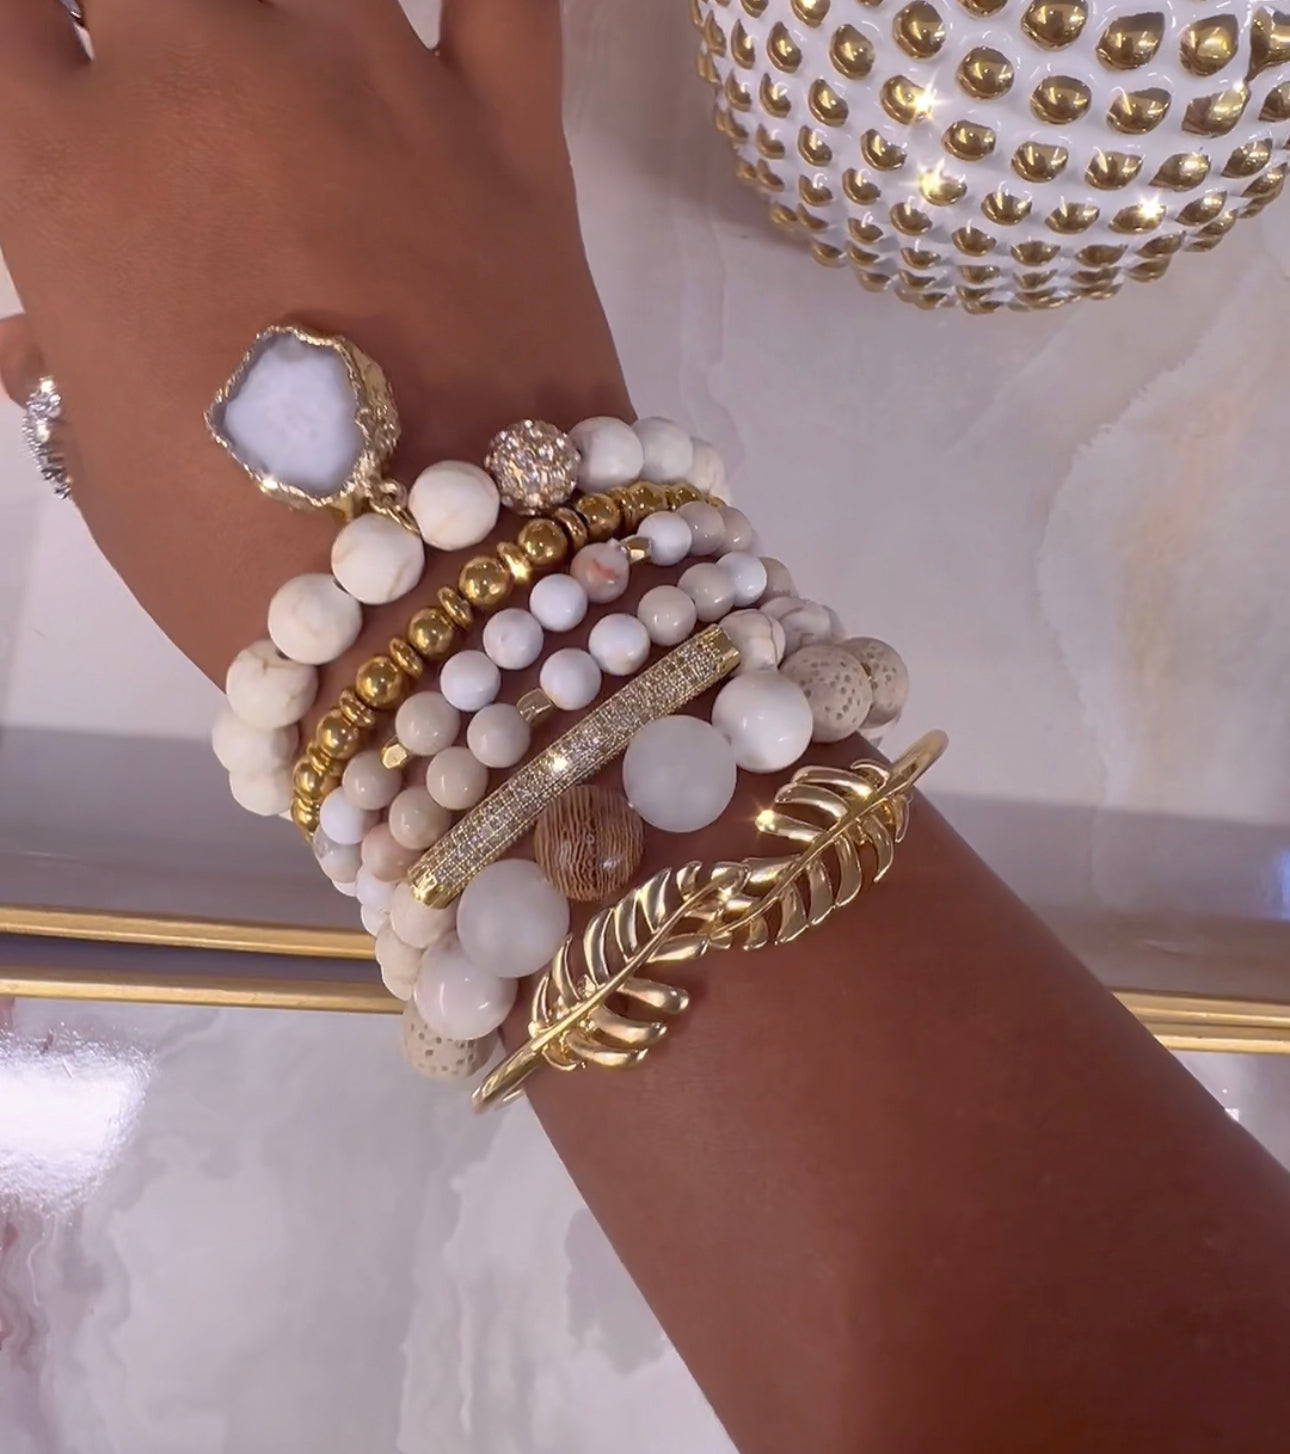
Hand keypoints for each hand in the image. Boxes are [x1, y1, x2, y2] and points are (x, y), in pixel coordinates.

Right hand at [0, 0, 629, 674]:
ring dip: (282, 1)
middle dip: (149, 11)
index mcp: (72, 166)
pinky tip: (439, 12)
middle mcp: (210, 79)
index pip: (8, 12)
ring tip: (288, 54)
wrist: (447, 597)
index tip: (69, 67)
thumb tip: (42, 341)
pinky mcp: (511, 125)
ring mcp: (373, 84)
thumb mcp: (108, 470)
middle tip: (189, 73)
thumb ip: (69, 363)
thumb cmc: (239, 559)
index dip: (38, 34)